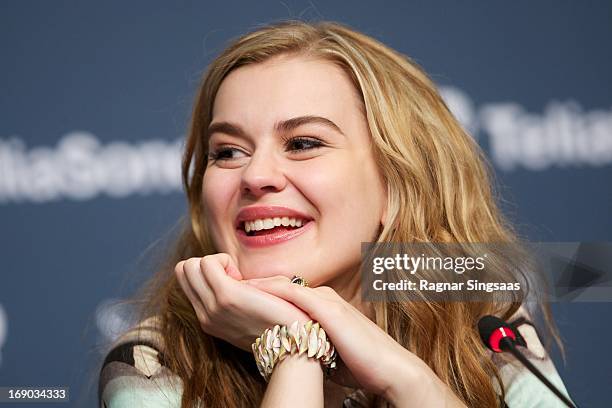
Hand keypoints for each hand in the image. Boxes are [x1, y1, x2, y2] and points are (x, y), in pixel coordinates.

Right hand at [174, 254, 310, 351]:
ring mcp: (213, 307)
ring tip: (238, 277)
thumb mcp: (247, 314)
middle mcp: (205, 315)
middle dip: (208, 264)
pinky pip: (208, 262)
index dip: (208, 272)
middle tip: (235, 276)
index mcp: (208, 319)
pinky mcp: (226, 296)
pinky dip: (223, 259)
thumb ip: (234, 299)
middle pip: (183, 270)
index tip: (234, 280)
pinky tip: (242, 276)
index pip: (186, 279)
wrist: (293, 341)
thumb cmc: (279, 321)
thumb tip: (234, 276)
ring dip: (215, 262)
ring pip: (190, 265)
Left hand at [244, 276, 464, 405]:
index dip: (259, 294)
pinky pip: (294, 296)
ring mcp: (327, 301)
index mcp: (322, 305)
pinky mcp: (329, 311)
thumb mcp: (328, 347)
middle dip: (251, 285)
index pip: (284, 293)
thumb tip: (291, 349)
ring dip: (255, 285)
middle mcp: (323, 297)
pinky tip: (251, 292)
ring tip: (229, 285)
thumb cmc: (360, 364)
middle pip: (279, 286)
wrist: (390, 368)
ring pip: (283, 287)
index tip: (235, 297)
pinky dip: (271, 292)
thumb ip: (309, 340)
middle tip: (223, 285)